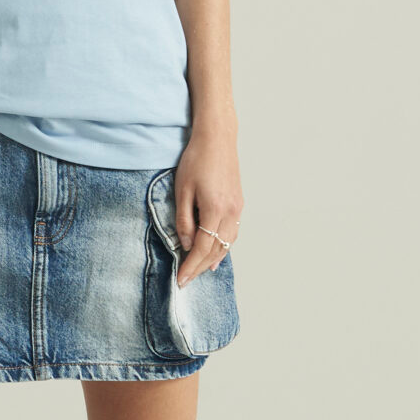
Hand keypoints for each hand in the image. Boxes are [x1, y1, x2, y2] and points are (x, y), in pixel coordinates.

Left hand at [174, 127, 241, 286]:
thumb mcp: (182, 189)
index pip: (202, 248)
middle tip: (186, 280)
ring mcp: (237, 209)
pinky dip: (224, 247)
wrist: (217, 138)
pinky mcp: (238, 204)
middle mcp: (230, 212)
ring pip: (227, 244)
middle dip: (200, 268)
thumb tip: (187, 244)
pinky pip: (232, 233)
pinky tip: (216, 254)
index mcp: (215, 209)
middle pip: (216, 250)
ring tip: (198, 272)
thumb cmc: (196, 159)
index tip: (180, 280)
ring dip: (212, 260)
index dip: (191, 266)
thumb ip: (184, 220)